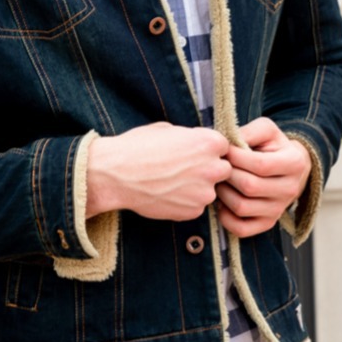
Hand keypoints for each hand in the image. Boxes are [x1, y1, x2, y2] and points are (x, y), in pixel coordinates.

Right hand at [86, 122, 231, 220]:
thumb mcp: (168, 129)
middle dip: (209, 169)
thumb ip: (191, 138)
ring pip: (210, 189)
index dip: (209, 149)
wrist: (116, 174)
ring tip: (171, 181)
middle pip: (224, 169)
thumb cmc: (138, 146)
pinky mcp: (193, 212)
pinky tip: (166, 193)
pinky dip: (185, 201)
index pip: (224, 147)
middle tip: (185, 168)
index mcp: (209, 143)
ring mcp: (204, 193)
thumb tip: (198, 144)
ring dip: (197, 187)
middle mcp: (213, 168)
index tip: (195, 151)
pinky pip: (196, 205)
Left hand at [215, 118, 310, 237]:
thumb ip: (249, 132)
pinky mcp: (267, 223)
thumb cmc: (273, 146)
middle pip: (249, 186)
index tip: (224, 150)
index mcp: (294, 163)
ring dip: (223, 193)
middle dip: (227, 174)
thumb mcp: (266, 130)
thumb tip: (228, 144)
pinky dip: (226, 217)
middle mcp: (290, 190)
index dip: (236, 156)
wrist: (289, 167)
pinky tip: (223, 201)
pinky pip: (241, 229)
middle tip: (218, 165)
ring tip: (220, 180)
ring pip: (242, 207)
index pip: (260, 165)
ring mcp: (279, 210)